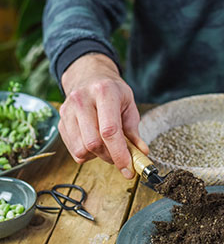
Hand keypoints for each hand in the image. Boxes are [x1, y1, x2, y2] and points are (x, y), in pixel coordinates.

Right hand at [59, 53, 148, 178]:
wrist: (88, 76)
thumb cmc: (112, 91)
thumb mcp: (129, 105)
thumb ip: (134, 131)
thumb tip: (142, 153)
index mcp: (104, 92)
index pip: (109, 130)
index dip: (119, 153)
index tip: (128, 167)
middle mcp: (82, 100)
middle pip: (94, 143)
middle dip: (110, 156)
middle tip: (121, 156)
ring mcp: (68, 110)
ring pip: (81, 149)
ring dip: (98, 156)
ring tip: (107, 146)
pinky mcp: (61, 121)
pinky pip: (73, 150)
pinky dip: (87, 154)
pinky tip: (95, 142)